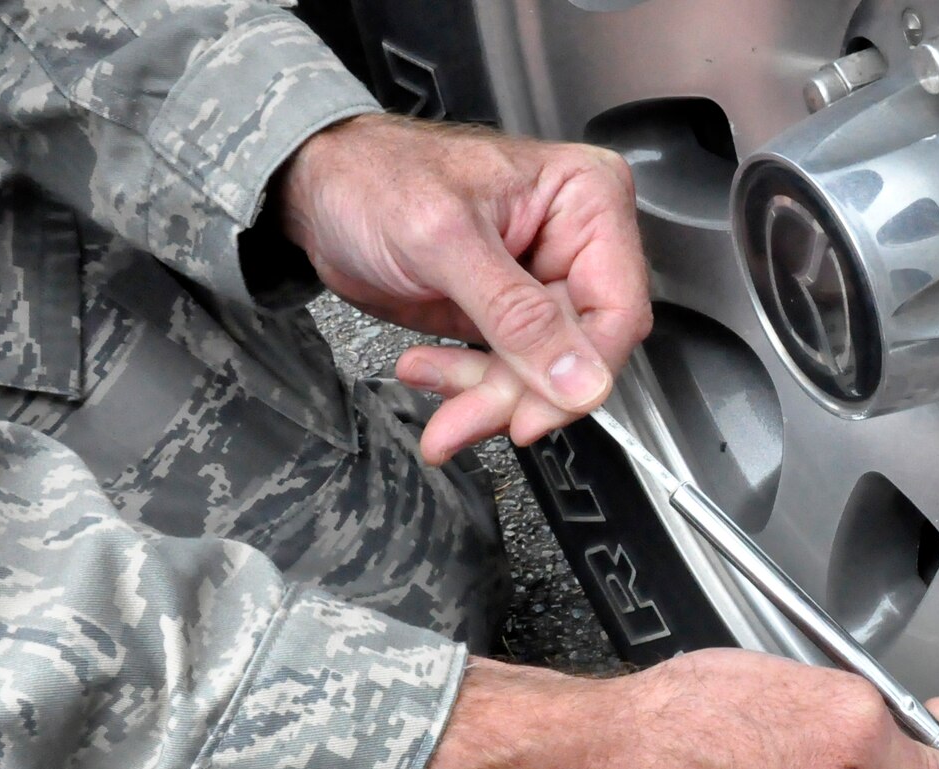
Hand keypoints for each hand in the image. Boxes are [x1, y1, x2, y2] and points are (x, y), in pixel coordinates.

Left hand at [276, 114, 652, 463]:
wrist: (320, 190)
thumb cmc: (373, 178)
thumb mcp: (445, 242)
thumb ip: (517, 316)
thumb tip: (580, 378)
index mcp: (586, 200)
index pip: (618, 310)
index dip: (580, 373)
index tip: (532, 412)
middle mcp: (578, 242)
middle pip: (580, 353)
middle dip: (518, 393)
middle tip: (466, 419)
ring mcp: (544, 283)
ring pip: (545, 376)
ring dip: (487, 399)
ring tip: (434, 393)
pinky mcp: (512, 317)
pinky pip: (511, 375)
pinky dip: (469, 389)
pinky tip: (428, 371)